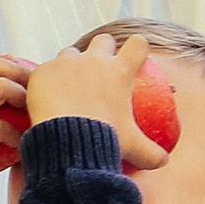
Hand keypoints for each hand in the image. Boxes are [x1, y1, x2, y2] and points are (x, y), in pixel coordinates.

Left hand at [24, 34, 172, 171]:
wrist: (66, 139)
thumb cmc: (103, 139)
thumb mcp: (132, 146)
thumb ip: (150, 152)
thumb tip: (162, 163)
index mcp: (121, 71)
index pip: (138, 44)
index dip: (135, 50)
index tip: (129, 61)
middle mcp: (96, 60)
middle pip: (103, 40)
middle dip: (100, 51)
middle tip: (94, 73)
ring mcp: (68, 62)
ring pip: (71, 52)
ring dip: (69, 65)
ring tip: (64, 88)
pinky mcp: (43, 70)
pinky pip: (44, 69)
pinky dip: (44, 81)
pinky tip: (42, 98)